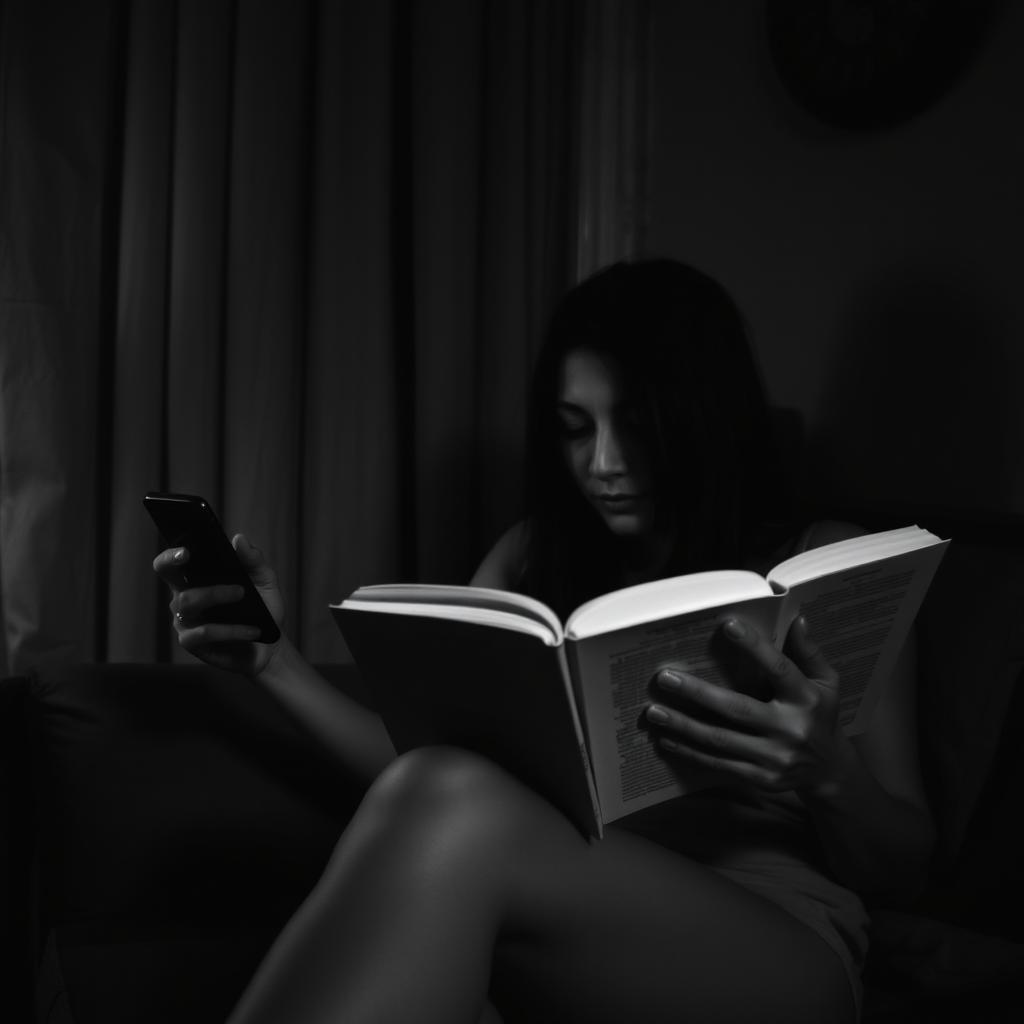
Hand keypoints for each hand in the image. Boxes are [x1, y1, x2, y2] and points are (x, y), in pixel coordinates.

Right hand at [152, 533, 285, 675]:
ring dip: (218, 597)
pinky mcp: (192, 643)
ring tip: (245, 598)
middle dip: (198, 577)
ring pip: (188, 602)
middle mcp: (183, 598)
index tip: (186, 551)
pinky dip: (232, 630)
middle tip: (238, 588)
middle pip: (172, 580)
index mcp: (195, 579)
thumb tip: (239, 539)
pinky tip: (252, 630)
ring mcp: (185, 621)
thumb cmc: (263, 608)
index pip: (170, 564)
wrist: (269, 644)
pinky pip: (205, 632)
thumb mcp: (265, 581)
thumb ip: (253, 559)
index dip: (171, 556)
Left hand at [644, 615, 845, 793]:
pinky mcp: (762, 779)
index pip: (778, 669)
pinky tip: (667, 740)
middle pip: (737, 708)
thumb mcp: (826, 683)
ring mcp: (775, 757)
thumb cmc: (820, 715)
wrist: (829, 770)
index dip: (754, 647)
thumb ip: (808, 652)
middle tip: (664, 677)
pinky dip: (690, 753)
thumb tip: (797, 619)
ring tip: (654, 711)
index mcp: (806, 698)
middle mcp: (791, 728)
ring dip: (683, 725)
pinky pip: (720, 764)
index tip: (728, 626)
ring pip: (720, 739)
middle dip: (697, 692)